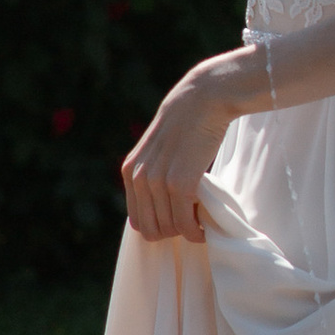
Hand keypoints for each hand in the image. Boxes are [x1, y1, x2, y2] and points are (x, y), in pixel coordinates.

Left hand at [122, 63, 237, 243]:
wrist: (202, 102)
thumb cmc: (186, 126)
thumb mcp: (157, 150)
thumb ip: (150, 172)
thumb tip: (156, 205)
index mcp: (129, 172)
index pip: (138, 221)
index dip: (160, 227)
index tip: (179, 221)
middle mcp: (139, 178)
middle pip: (152, 229)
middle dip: (173, 232)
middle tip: (192, 223)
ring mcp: (158, 182)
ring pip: (170, 229)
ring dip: (186, 232)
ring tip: (201, 224)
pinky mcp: (180, 183)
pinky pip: (185, 223)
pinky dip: (195, 232)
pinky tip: (204, 228)